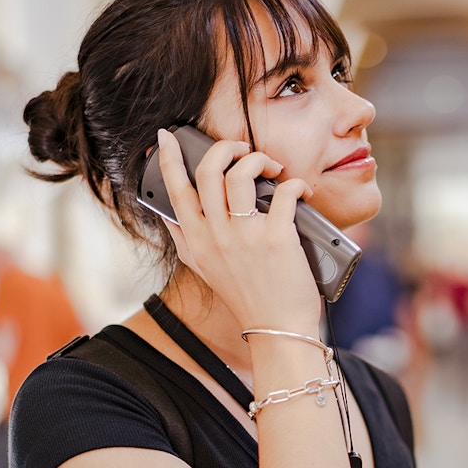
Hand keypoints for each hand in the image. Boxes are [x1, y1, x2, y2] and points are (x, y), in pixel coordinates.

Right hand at [157, 129, 321, 333]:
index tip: (166, 137)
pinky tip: (301, 190)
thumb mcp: (204, 270)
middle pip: (208, 171)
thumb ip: (185, 241)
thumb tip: (168, 215)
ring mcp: (245, 236)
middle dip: (226, 148)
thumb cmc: (247, 297)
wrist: (277, 329)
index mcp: (197, 240)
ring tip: (273, 168)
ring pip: (241, 173)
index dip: (167, 158)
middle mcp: (216, 235)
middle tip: (243, 150)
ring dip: (259, 159)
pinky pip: (283, 193)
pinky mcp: (277, 238)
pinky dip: (295, 184)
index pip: (175, 190)